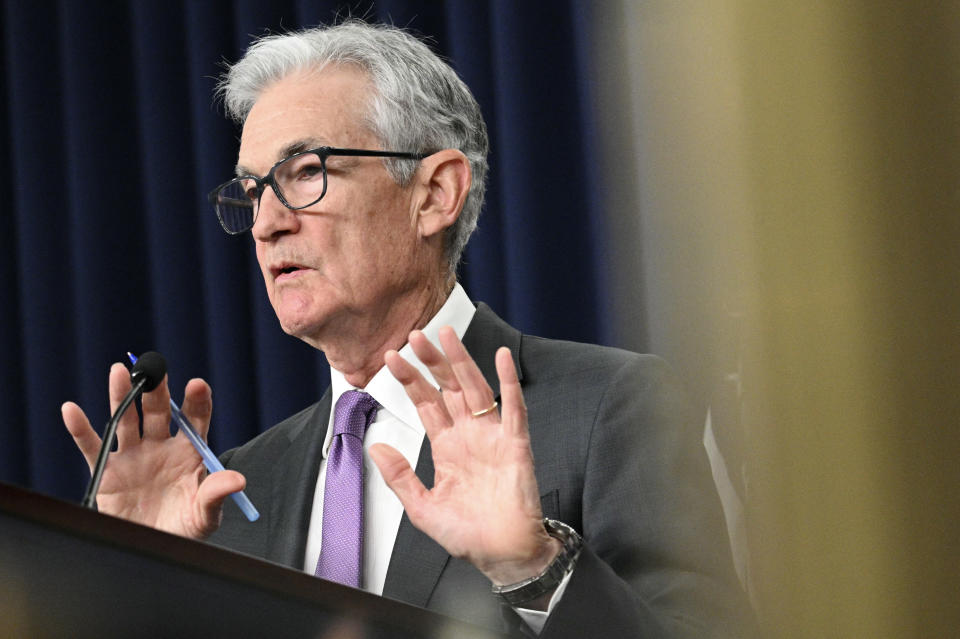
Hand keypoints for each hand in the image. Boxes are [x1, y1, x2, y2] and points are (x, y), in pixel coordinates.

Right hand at [62, 363, 244, 538]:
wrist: (151, 551)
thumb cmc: (183, 530)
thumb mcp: (204, 515)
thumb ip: (216, 494)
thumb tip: (238, 480)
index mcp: (190, 452)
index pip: (195, 420)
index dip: (197, 402)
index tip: (197, 385)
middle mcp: (161, 447)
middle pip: (159, 412)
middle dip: (157, 390)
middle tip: (155, 367)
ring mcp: (133, 456)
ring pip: (127, 420)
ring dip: (121, 396)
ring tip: (119, 371)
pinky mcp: (107, 472)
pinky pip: (92, 447)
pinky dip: (81, 429)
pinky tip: (71, 409)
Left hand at [369, 327, 561, 591]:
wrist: (502, 555)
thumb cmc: (467, 534)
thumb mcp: (422, 507)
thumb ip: (399, 476)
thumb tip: (375, 447)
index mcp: (447, 446)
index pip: (425, 403)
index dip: (409, 380)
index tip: (391, 357)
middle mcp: (468, 435)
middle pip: (447, 388)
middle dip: (431, 362)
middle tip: (414, 335)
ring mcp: (492, 436)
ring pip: (475, 389)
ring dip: (461, 362)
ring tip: (446, 336)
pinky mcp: (515, 444)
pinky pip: (513, 407)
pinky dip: (508, 381)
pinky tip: (499, 358)